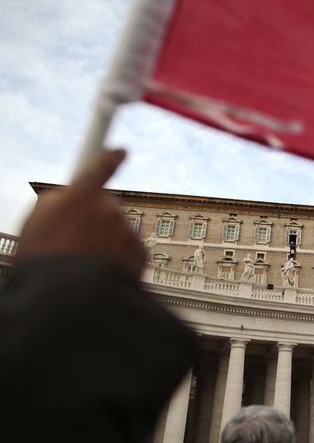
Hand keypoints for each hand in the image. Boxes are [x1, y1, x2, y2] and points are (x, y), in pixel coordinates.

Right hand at [16, 150, 146, 277]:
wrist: (70, 299)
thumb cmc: (44, 262)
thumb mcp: (35, 223)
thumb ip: (57, 202)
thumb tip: (72, 197)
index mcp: (81, 196)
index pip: (99, 168)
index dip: (110, 159)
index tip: (121, 151)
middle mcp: (109, 207)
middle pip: (104, 210)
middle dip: (94, 223)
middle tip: (74, 246)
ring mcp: (127, 229)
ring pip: (117, 232)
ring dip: (106, 245)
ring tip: (85, 267)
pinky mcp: (140, 251)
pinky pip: (129, 250)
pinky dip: (119, 260)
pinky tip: (102, 274)